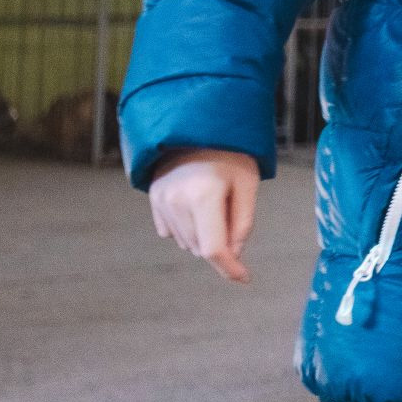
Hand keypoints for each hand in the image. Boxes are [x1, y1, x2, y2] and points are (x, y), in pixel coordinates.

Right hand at [149, 148, 259, 283]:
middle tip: (233, 212)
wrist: (197, 123)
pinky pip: (171, 231)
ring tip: (215, 200)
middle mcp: (176, 202)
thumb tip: (233, 254)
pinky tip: (196, 203)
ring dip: (203, 235)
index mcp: (203, 196)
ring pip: (186, 242)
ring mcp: (161, 200)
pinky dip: (187, 227)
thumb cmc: (230, 151)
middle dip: (221, 244)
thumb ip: (243, 222)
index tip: (245, 278)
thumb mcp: (247, 183)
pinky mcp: (153, 198)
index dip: (230, 269)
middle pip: (200, 248)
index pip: (214, 249)